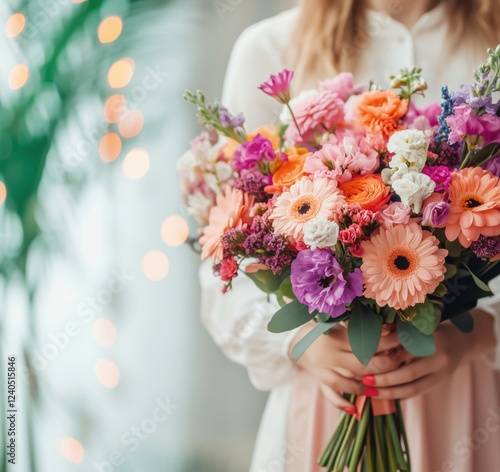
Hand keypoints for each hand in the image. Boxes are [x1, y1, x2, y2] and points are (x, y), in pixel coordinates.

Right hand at [289, 321, 411, 409]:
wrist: (297, 340)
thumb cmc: (325, 330)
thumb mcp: (340, 324)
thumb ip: (361, 327)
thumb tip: (388, 329)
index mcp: (336, 336)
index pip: (367, 342)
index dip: (387, 343)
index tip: (402, 341)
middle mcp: (329, 354)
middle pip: (360, 365)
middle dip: (383, 366)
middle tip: (399, 362)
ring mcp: (323, 369)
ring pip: (346, 383)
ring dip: (366, 387)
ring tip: (382, 386)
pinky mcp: (319, 380)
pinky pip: (330, 395)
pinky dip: (341, 403)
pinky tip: (355, 410)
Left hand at [364, 309, 496, 399]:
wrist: (462, 341)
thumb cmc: (430, 329)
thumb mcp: (416, 325)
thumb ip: (398, 332)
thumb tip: (370, 337)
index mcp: (431, 338)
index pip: (404, 350)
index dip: (384, 356)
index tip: (364, 359)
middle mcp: (438, 357)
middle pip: (408, 372)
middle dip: (384, 379)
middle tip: (364, 380)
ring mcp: (441, 373)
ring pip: (413, 387)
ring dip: (389, 392)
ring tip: (369, 392)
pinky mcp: (439, 383)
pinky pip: (417, 392)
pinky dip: (399, 395)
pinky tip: (382, 396)